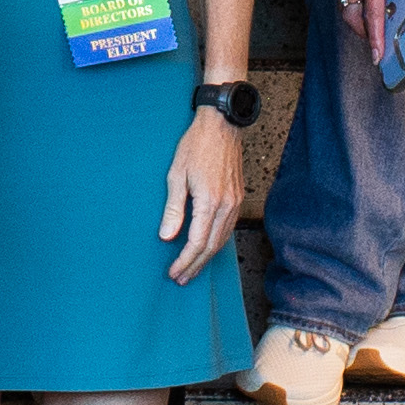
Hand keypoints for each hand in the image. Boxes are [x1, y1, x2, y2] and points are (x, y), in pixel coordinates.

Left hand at [158, 110, 244, 285]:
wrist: (222, 126)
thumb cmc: (196, 145)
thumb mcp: (177, 174)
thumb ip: (173, 208)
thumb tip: (166, 236)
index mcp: (210, 202)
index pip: (197, 243)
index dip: (184, 261)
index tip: (173, 272)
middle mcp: (226, 207)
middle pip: (211, 247)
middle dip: (195, 265)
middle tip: (181, 278)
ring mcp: (235, 203)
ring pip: (222, 240)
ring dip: (206, 257)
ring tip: (191, 268)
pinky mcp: (238, 198)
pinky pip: (228, 229)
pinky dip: (216, 243)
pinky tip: (207, 247)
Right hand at [334, 0, 404, 48]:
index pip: (374, 15)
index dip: (376, 39)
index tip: (378, 56)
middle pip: (353, 18)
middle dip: (365, 34)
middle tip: (378, 41)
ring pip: (345, 8)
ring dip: (357, 21)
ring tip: (372, 24)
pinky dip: (352, 5)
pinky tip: (365, 1)